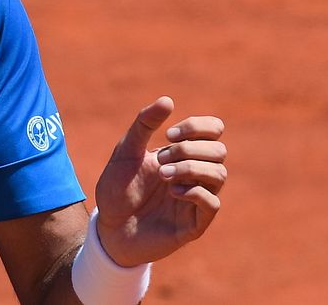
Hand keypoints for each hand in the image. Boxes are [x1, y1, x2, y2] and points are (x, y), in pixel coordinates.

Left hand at [93, 96, 226, 266]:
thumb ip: (143, 125)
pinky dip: (195, 192)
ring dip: (190, 168)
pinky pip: (213, 203)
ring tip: (162, 175)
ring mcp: (196, 199)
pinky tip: (172, 192)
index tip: (170, 134)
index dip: (199, 127)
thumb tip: (168, 100)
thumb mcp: (125, 152)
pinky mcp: (195, 224)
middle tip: (161, 159)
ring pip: (220, 174)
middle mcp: (194, 175)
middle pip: (219, 151)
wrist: (108, 227)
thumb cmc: (117, 188)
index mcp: (182, 154)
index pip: (214, 131)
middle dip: (190, 150)